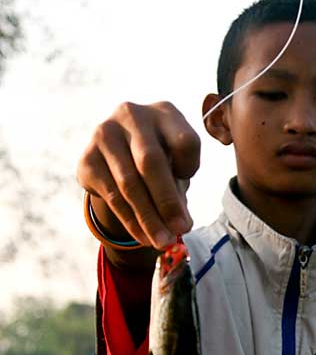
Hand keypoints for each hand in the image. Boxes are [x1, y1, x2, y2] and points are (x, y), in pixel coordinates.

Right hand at [77, 101, 200, 249]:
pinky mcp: (87, 158)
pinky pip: (112, 195)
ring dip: (148, 219)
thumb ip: (179, 190)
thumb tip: (181, 227)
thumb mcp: (175, 166)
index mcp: (163, 112)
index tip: (189, 179)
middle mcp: (131, 116)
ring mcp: (104, 134)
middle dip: (167, 202)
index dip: (190, 165)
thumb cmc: (160, 159)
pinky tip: (143, 237)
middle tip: (180, 230)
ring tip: (163, 242)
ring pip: (129, 183)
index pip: (184, 141)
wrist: (118, 155)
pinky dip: (130, 221)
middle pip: (151, 162)